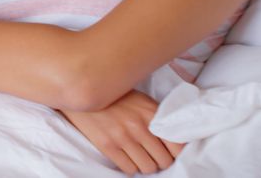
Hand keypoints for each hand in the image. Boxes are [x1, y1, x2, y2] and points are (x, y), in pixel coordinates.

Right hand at [60, 90, 183, 174]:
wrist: (82, 91)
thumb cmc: (113, 97)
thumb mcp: (140, 100)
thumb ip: (156, 117)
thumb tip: (172, 137)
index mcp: (151, 113)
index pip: (177, 145)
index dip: (175, 153)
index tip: (170, 152)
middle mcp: (140, 126)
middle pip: (164, 161)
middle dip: (160, 160)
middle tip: (152, 155)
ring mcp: (123, 137)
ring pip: (148, 168)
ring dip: (145, 165)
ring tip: (139, 157)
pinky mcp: (108, 146)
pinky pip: (129, 169)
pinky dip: (130, 167)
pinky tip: (126, 157)